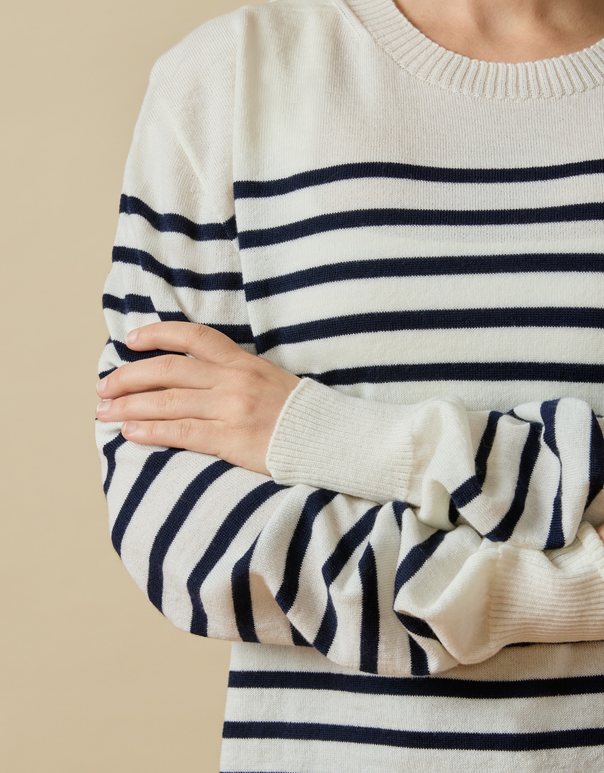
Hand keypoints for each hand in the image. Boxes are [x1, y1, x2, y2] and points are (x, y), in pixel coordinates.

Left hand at [95, 322, 300, 473]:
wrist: (330, 438)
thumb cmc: (297, 412)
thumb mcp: (268, 377)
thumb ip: (232, 372)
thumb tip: (191, 374)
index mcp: (242, 361)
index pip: (193, 336)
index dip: (157, 333)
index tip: (130, 339)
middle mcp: (233, 380)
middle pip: (168, 370)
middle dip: (129, 376)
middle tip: (103, 386)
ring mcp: (231, 409)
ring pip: (167, 401)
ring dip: (129, 405)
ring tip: (104, 412)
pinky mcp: (231, 440)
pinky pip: (182, 432)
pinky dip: (151, 430)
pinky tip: (130, 432)